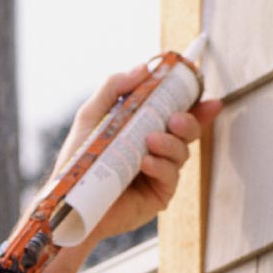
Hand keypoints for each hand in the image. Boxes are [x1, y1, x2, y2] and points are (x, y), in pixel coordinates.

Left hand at [54, 65, 223, 242]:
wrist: (68, 204)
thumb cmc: (77, 162)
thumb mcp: (92, 117)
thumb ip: (113, 88)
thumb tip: (144, 68)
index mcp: (143, 129)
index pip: (176, 111)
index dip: (194, 102)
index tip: (204, 93)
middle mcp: (155, 150)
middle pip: (187, 131)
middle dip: (188, 121)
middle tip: (174, 119)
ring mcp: (159, 173)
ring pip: (182, 152)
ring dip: (171, 143)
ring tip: (151, 141)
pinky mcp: (158, 195)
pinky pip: (171, 176)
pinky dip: (161, 166)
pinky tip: (146, 163)